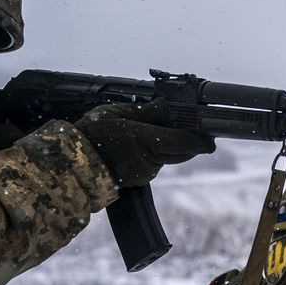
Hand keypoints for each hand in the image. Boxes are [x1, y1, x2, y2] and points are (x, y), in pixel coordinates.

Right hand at [76, 98, 215, 187]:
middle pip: (182, 151)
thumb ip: (145, 111)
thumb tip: (165, 105)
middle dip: (188, 141)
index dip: (202, 141)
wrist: (73, 162)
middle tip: (189, 128)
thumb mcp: (116, 112)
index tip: (212, 138)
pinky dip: (154, 155)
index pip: (185, 142)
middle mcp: (150, 158)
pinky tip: (139, 145)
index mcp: (146, 139)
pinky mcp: (140, 179)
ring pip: (168, 158)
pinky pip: (155, 165)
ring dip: (169, 147)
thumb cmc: (92, 133)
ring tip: (153, 132)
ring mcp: (146, 171)